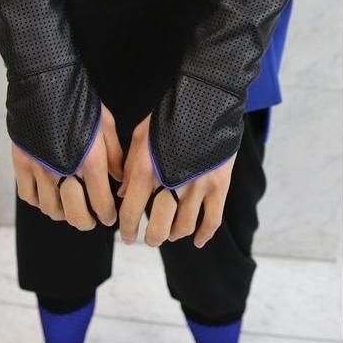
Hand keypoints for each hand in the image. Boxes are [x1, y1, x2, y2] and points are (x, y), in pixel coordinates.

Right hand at [13, 105, 122, 229]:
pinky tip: (49, 196)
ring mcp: (40, 168)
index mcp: (90, 160)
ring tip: (69, 208)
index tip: (109, 219)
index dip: (107, 215)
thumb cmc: (80, 101)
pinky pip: (29, 196)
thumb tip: (119, 180)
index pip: (101, 202)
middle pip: (75, 214)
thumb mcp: (106, 125)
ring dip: (63, 213)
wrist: (46, 81)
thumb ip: (115, 156)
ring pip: (51, 209)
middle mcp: (65, 169)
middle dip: (86, 222)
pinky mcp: (22, 163)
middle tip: (91, 221)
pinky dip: (40, 202)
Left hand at [118, 115, 235, 247]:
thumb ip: (130, 167)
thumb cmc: (168, 116)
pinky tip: (198, 242)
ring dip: (175, 234)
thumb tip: (123, 195)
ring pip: (185, 227)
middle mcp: (171, 183)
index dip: (127, 230)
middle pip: (160, 228)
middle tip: (151, 238)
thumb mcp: (140, 136)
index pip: (132, 212)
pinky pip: (212, 220)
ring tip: (171, 233)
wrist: (206, 101)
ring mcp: (198, 186)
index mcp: (146, 171)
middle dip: (153, 238)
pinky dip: (205, 235)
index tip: (125, 238)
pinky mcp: (219, 185)